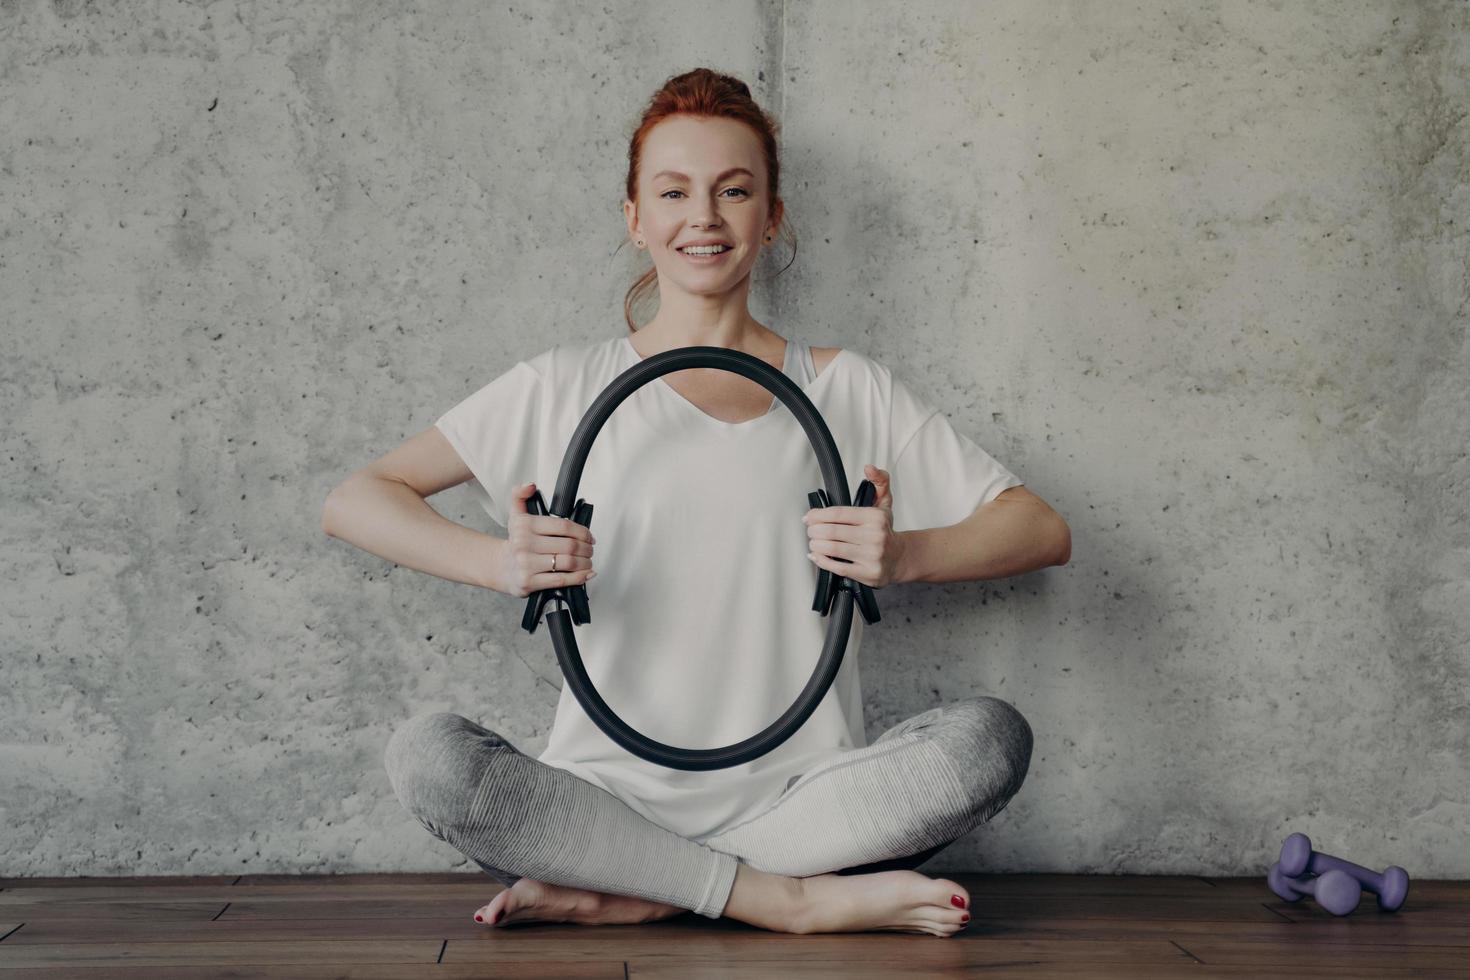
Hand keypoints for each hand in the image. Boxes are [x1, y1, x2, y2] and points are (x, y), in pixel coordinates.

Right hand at [501, 482, 596, 597]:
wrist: (500, 568)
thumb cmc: (516, 544)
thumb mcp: (515, 516)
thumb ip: (520, 496)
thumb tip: (530, 485)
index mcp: (525, 526)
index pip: (563, 526)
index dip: (582, 532)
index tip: (589, 537)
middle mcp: (524, 544)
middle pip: (569, 545)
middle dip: (586, 548)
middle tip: (590, 550)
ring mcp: (527, 564)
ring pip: (568, 563)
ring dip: (585, 563)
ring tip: (588, 561)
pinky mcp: (529, 582)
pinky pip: (561, 580)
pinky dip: (578, 578)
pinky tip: (585, 574)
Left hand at [803, 464, 904, 588]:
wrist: (901, 558)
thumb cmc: (885, 530)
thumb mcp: (884, 503)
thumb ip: (878, 481)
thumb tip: (869, 467)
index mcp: (875, 517)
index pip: (838, 513)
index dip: (817, 515)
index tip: (808, 517)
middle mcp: (874, 536)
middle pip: (832, 532)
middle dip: (814, 531)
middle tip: (810, 531)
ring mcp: (871, 556)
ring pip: (832, 549)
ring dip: (816, 545)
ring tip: (813, 542)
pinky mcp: (867, 573)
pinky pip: (837, 568)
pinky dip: (822, 561)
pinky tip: (817, 556)